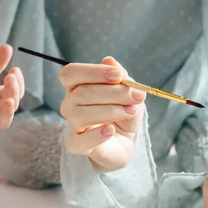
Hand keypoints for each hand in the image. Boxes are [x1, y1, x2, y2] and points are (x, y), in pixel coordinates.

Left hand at [0, 45, 24, 143]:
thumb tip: (8, 46)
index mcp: (0, 98)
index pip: (16, 91)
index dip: (18, 82)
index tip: (14, 69)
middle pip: (12, 104)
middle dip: (13, 92)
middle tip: (10, 78)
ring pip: (3, 122)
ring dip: (6, 113)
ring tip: (6, 102)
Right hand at [59, 56, 145, 171]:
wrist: (126, 141)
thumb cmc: (123, 113)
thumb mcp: (128, 92)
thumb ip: (120, 77)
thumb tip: (109, 61)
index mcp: (77, 87)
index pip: (71, 73)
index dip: (92, 72)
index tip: (118, 75)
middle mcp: (70, 105)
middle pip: (80, 93)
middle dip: (112, 92)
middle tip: (137, 96)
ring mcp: (73, 126)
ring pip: (80, 115)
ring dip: (109, 111)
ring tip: (130, 111)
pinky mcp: (78, 146)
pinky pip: (78, 142)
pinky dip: (95, 136)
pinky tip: (110, 131)